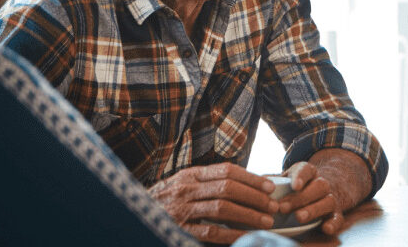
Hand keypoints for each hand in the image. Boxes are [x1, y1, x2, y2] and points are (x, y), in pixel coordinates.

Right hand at [147, 163, 278, 243]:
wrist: (134, 216)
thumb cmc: (168, 202)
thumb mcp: (186, 186)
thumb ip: (210, 183)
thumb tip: (248, 185)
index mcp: (190, 174)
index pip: (227, 170)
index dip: (252, 177)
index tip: (270, 186)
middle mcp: (186, 188)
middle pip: (228, 187)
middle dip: (255, 196)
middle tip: (273, 205)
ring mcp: (181, 209)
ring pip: (222, 208)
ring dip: (248, 214)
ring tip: (267, 220)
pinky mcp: (179, 229)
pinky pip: (210, 232)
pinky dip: (231, 234)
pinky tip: (246, 236)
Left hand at [284, 148, 374, 235]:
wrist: (331, 184)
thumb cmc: (303, 183)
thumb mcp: (292, 176)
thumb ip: (278, 180)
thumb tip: (261, 181)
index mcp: (310, 171)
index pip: (306, 170)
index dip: (301, 177)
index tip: (294, 185)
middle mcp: (323, 183)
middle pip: (317, 186)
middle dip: (300, 198)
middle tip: (283, 207)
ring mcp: (332, 197)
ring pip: (327, 201)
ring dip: (313, 209)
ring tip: (299, 217)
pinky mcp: (337, 212)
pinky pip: (338, 218)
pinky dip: (333, 223)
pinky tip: (325, 228)